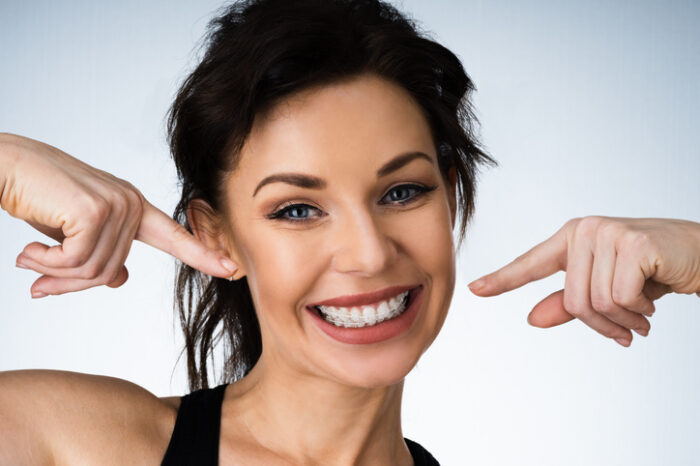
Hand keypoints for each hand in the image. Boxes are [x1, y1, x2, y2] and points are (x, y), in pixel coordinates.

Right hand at [0, 134, 237, 296]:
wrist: (2, 166)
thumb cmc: (36, 197)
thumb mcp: (73, 233)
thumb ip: (100, 253)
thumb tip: (121, 279)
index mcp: (132, 206)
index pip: (173, 234)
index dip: (200, 254)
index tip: (229, 268)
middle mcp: (130, 203)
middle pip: (110, 271)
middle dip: (70, 282)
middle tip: (39, 281)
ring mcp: (116, 205)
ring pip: (94, 271)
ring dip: (54, 274)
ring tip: (31, 258)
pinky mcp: (95, 211)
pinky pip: (75, 263)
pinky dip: (46, 264)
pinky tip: (28, 250)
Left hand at [467, 216, 699, 346]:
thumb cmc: (653, 271)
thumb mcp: (608, 289)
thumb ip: (569, 303)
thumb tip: (532, 319)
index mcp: (573, 239)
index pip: (531, 263)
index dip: (502, 279)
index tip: (474, 289)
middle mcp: (585, 231)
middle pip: (572, 300)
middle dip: (602, 324)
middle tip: (627, 330)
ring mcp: (607, 234)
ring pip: (595, 303)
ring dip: (623, 321)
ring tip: (642, 315)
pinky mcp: (632, 244)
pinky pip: (619, 298)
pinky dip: (638, 312)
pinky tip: (652, 304)